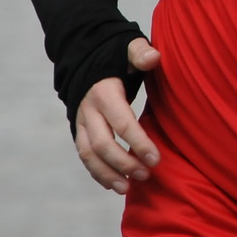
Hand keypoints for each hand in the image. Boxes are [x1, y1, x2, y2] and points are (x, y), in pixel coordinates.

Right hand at [74, 37, 161, 194]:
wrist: (85, 58)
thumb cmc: (115, 56)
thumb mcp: (128, 48)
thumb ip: (141, 52)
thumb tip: (154, 57)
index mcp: (103, 91)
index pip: (121, 122)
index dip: (138, 142)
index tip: (156, 159)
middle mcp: (88, 109)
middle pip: (102, 143)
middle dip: (124, 163)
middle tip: (147, 174)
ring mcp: (81, 122)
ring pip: (89, 154)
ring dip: (108, 174)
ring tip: (128, 188)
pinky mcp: (80, 130)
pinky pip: (84, 155)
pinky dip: (97, 172)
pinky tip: (115, 185)